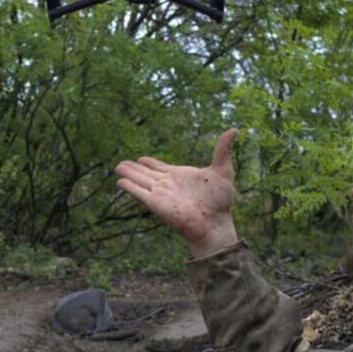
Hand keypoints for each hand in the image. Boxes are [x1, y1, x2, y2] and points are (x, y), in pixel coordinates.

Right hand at [115, 129, 239, 256]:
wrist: (215, 222)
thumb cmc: (220, 201)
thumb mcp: (223, 170)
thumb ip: (223, 150)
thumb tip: (235, 129)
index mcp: (181, 176)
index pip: (162, 167)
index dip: (151, 163)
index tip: (142, 159)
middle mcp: (168, 184)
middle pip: (147, 174)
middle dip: (134, 168)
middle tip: (121, 163)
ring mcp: (161, 194)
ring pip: (140, 180)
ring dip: (129, 174)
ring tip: (117, 168)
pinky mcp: (156, 203)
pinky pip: (139, 192)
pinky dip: (129, 186)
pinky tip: (120, 182)